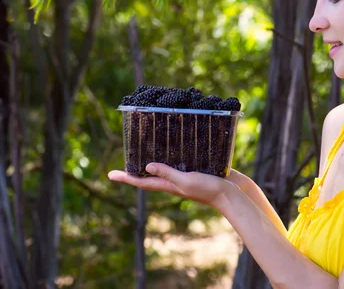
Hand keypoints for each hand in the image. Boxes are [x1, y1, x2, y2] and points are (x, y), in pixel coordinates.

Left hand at [108, 163, 239, 209]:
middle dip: (138, 171)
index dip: (127, 178)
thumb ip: (168, 173)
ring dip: (154, 163)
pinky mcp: (199, 171)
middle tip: (125, 163)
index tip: (110, 175)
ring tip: (145, 154)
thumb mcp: (186, 181)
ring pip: (166, 169)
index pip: (143, 182)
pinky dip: (174, 157)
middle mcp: (176, 182)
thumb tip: (147, 166)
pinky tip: (175, 149)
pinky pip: (181, 163)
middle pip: (151, 176)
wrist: (233, 195)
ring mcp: (187, 177)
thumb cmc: (209, 189)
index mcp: (170, 186)